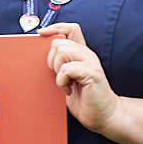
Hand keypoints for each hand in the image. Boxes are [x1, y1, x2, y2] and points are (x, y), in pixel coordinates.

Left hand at [44, 22, 124, 136]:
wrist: (102, 115)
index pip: (70, 28)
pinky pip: (66, 69)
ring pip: (62, 51)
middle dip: (51, 60)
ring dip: (57, 70)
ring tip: (65, 83)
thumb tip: (40, 54)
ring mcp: (90, 62)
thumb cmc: (84, 99)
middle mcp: (87, 54)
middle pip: (59, 41)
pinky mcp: (92, 72)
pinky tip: (69, 90)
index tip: (41, 34)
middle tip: (59, 76)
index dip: (54, 28)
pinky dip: (62, 81)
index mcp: (81, 53)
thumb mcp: (67, 78)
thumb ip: (60, 64)